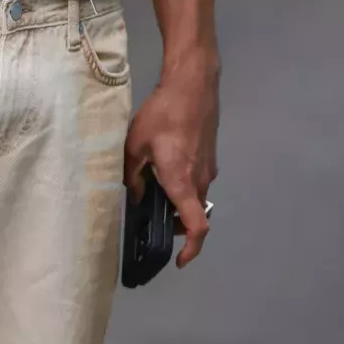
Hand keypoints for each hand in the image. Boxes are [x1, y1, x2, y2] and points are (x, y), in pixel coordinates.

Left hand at [124, 51, 219, 267]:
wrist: (192, 84)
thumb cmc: (162, 115)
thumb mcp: (135, 145)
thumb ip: (133, 175)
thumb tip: (135, 196)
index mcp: (182, 182)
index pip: (197, 228)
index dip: (191, 250)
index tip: (179, 260)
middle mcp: (201, 179)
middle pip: (194, 214)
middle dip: (177, 223)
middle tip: (154, 217)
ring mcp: (209, 166)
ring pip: (196, 194)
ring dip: (180, 200)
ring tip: (156, 186)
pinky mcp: (210, 153)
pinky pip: (198, 177)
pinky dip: (185, 182)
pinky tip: (166, 163)